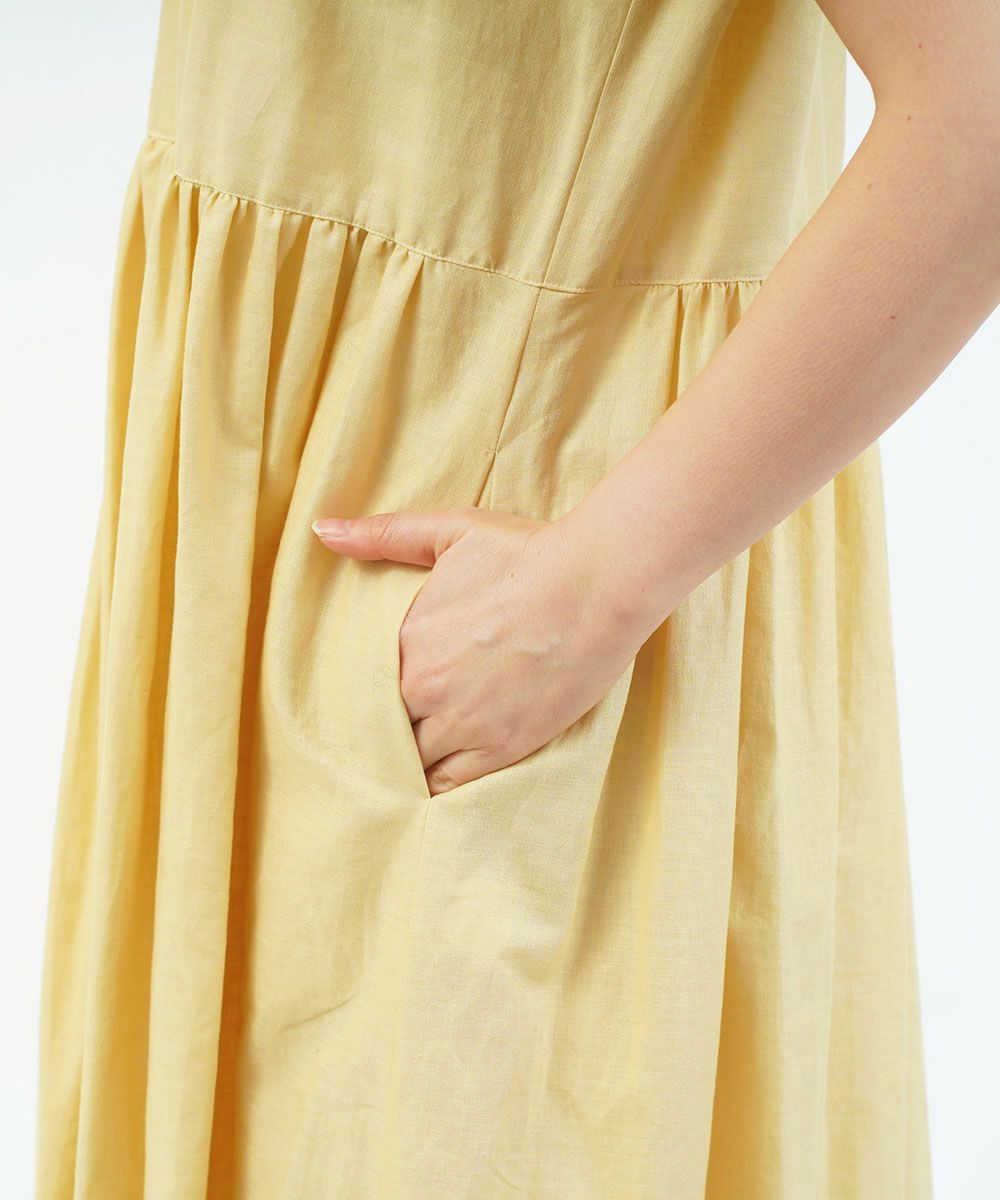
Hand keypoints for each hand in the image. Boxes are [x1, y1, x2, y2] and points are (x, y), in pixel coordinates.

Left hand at [312, 506, 641, 794]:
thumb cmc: (527, 554)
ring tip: (405, 762)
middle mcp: (424, 687)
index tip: (374, 694)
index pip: (363, 683)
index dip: (367, 692)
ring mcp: (463, 723)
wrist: (597, 586)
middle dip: (384, 728)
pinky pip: (448, 785)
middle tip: (384, 733)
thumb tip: (323, 531)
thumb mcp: (451, 531)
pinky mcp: (501, 748)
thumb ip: (384, 535)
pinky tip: (428, 786)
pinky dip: (434, 787)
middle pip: (383, 725)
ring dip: (407, 760)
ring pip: (411, 760)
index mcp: (405, 639)